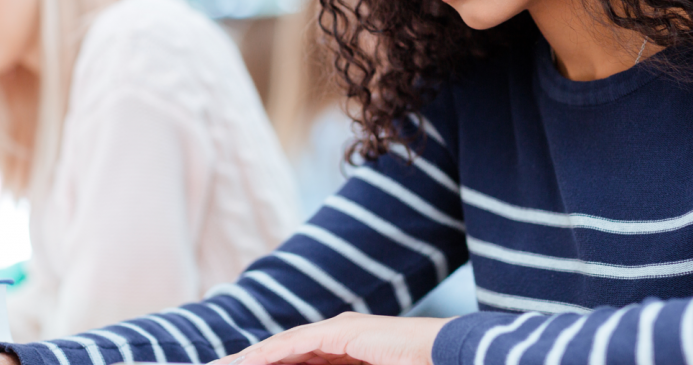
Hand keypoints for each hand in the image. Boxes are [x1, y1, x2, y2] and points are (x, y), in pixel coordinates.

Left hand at [212, 313, 451, 364]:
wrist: (443, 355)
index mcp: (343, 352)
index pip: (296, 360)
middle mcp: (337, 337)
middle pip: (285, 352)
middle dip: (252, 362)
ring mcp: (339, 330)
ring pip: (285, 346)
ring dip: (254, 358)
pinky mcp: (342, 331)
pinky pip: (297, 343)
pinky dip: (273, 352)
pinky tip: (249, 362)